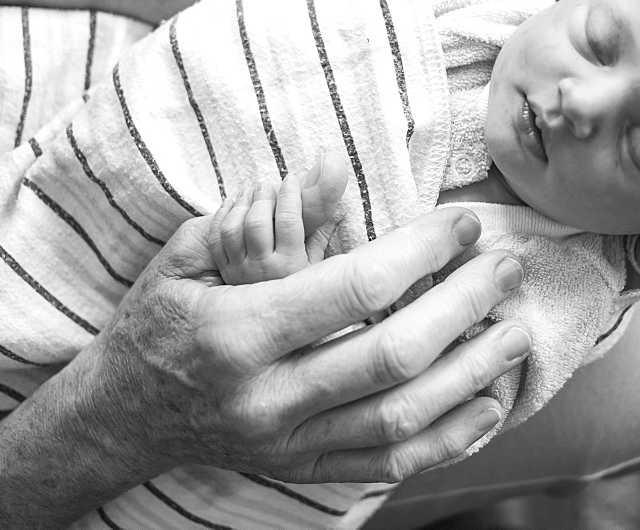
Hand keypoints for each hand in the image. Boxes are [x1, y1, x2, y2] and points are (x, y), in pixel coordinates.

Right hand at [93, 206, 530, 482]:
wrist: (123, 415)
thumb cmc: (158, 321)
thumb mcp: (186, 254)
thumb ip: (258, 215)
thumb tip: (333, 170)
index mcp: (236, 332)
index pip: (354, 287)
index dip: (422, 252)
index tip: (461, 224)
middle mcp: (267, 397)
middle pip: (393, 354)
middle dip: (464, 305)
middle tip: (505, 267)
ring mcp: (288, 444)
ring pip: (403, 416)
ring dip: (473, 372)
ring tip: (516, 329)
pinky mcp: (304, 469)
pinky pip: (391, 464)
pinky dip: (450, 438)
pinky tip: (490, 404)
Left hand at [209, 154, 348, 283]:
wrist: (272, 318)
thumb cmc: (300, 286)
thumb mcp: (315, 263)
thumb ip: (322, 233)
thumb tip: (340, 207)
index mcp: (290, 265)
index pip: (288, 220)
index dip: (290, 195)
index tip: (292, 179)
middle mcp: (263, 269)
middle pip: (256, 223)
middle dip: (262, 197)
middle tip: (268, 185)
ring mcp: (239, 270)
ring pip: (232, 229)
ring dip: (240, 204)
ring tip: (250, 190)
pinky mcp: (224, 270)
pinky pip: (216, 238)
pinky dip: (222, 216)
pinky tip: (232, 203)